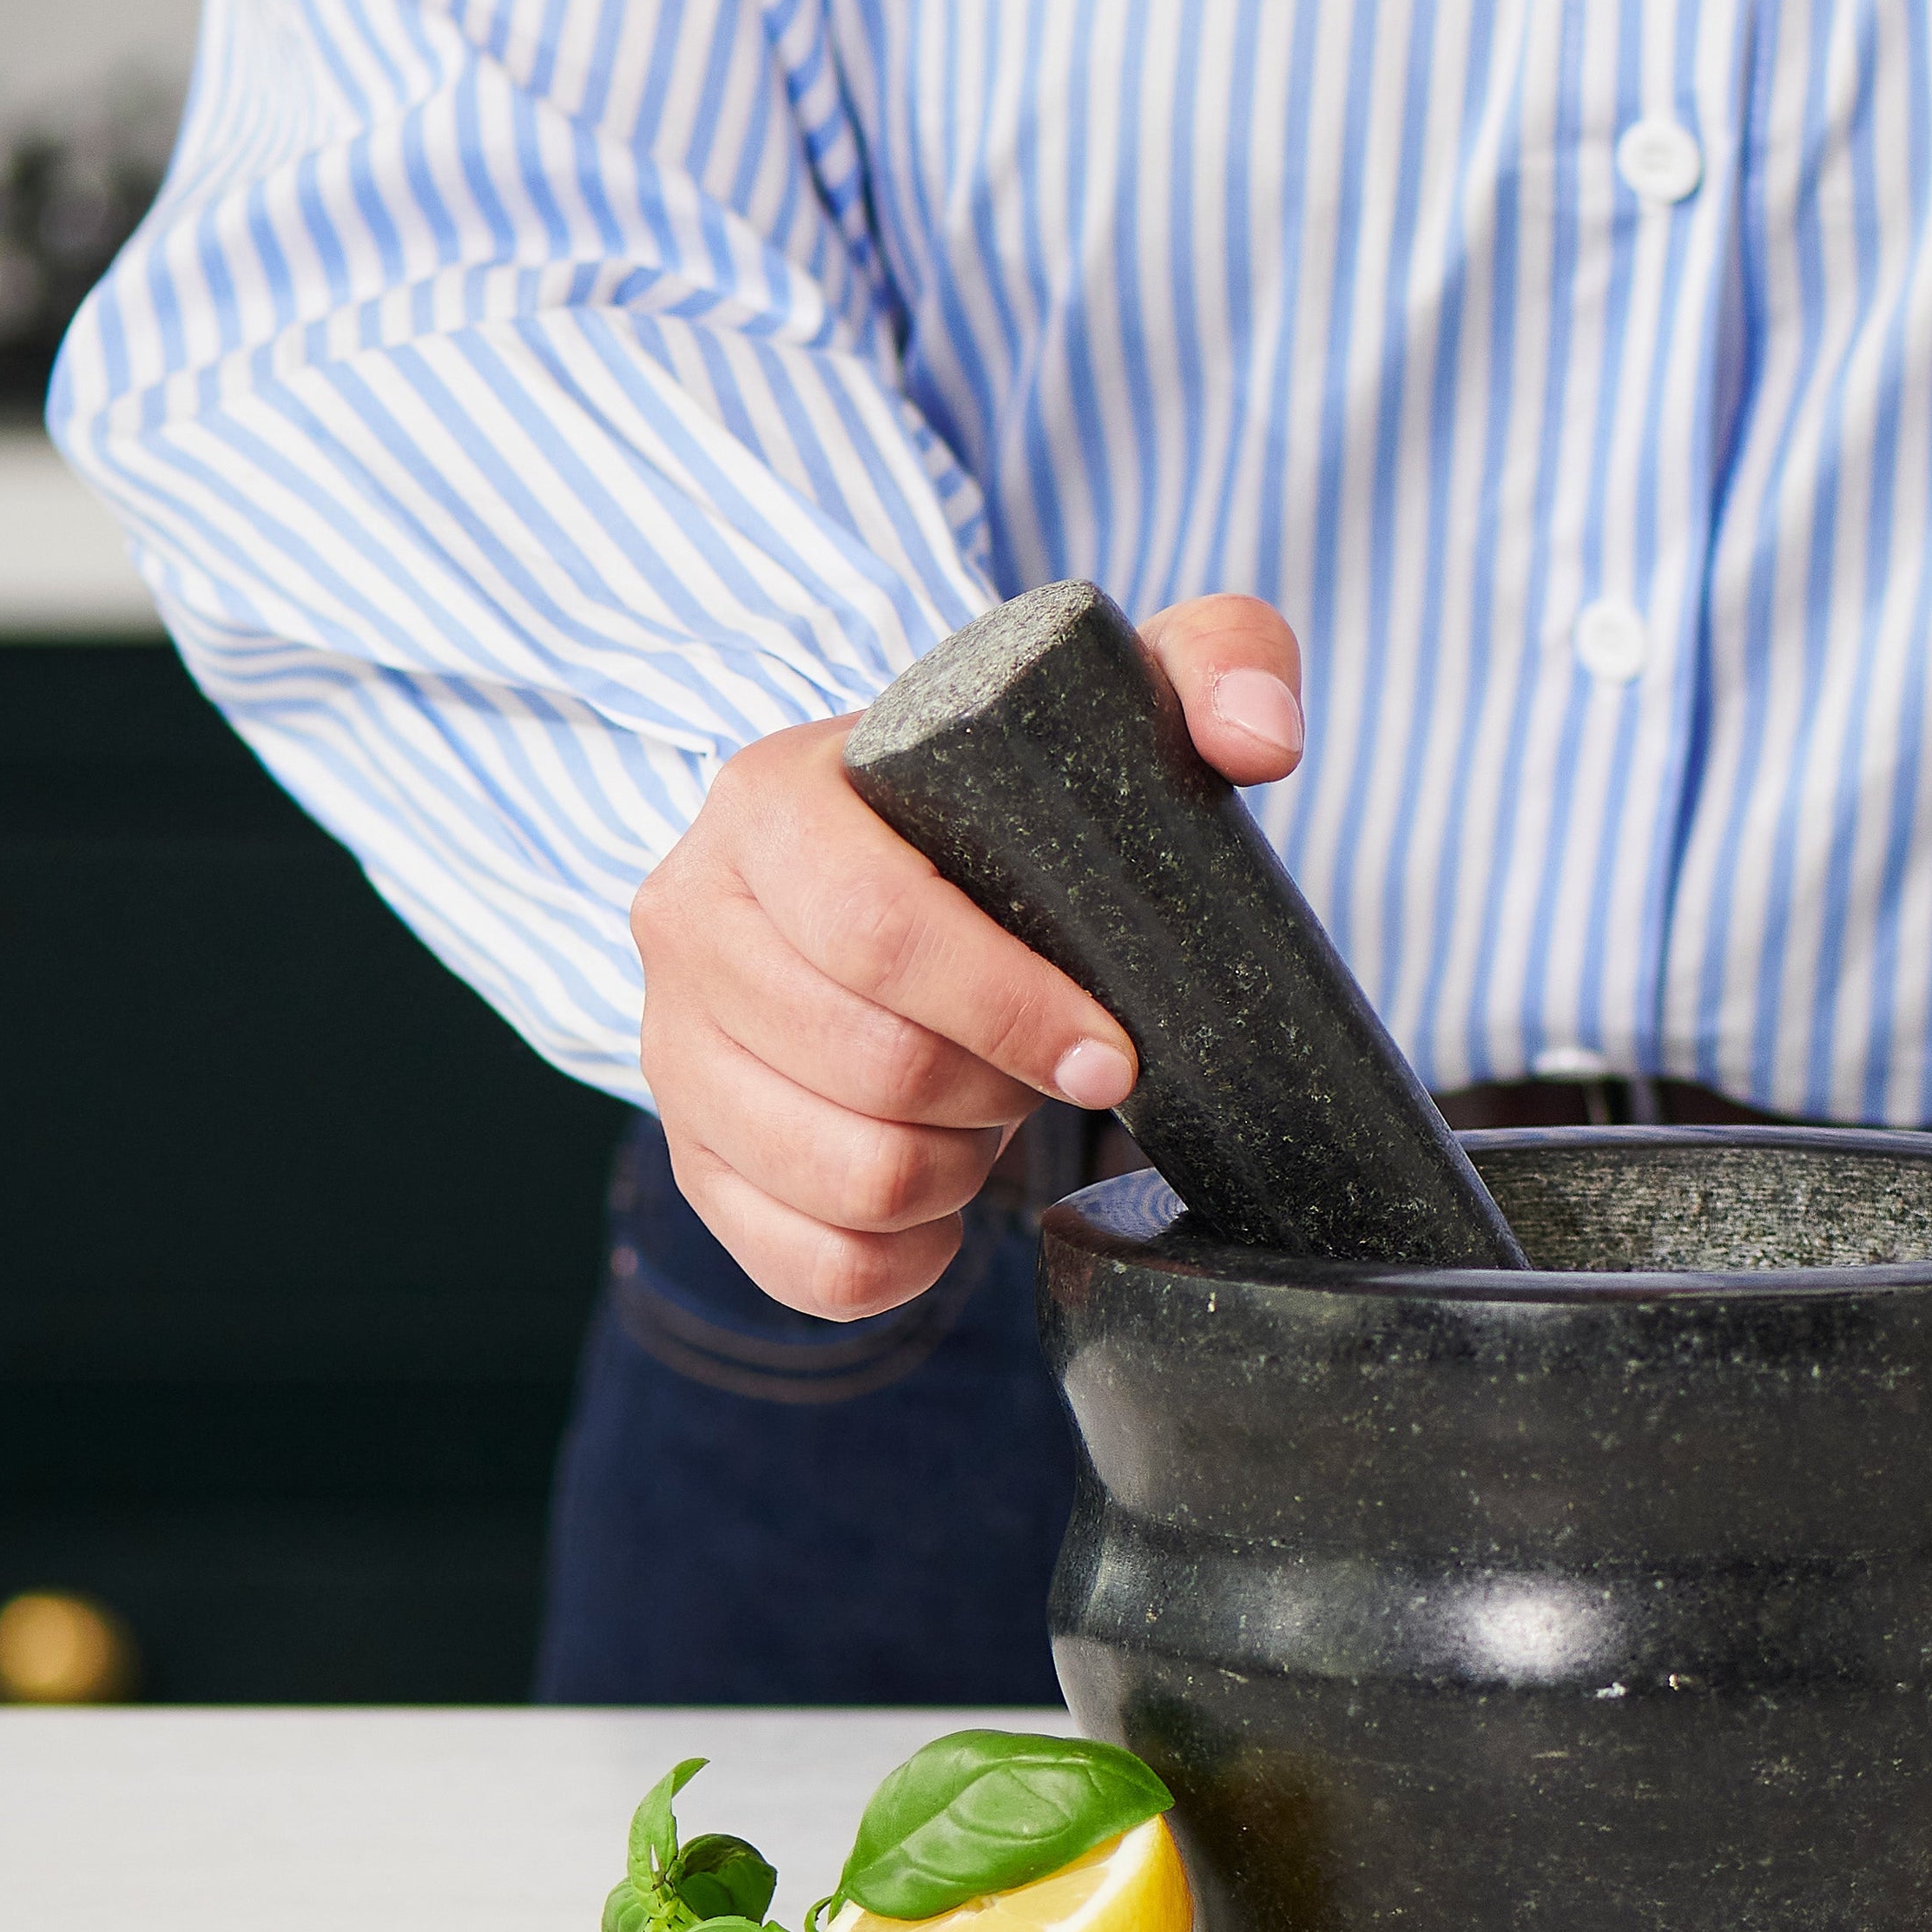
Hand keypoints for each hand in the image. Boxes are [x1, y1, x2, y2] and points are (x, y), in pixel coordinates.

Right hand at [629, 593, 1305, 1315]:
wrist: (898, 870)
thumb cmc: (1015, 802)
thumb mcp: (1119, 706)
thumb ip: (1220, 666)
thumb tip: (1256, 742)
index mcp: (769, 800)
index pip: (876, 929)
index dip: (1012, 1010)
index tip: (1115, 1052)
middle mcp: (690, 919)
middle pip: (870, 1065)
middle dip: (1002, 1092)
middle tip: (1064, 1067)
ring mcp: (676, 1050)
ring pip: (848, 1176)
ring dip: (962, 1170)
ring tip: (1000, 1112)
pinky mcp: (697, 1161)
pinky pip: (814, 1264)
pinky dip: (910, 1256)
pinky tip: (951, 1196)